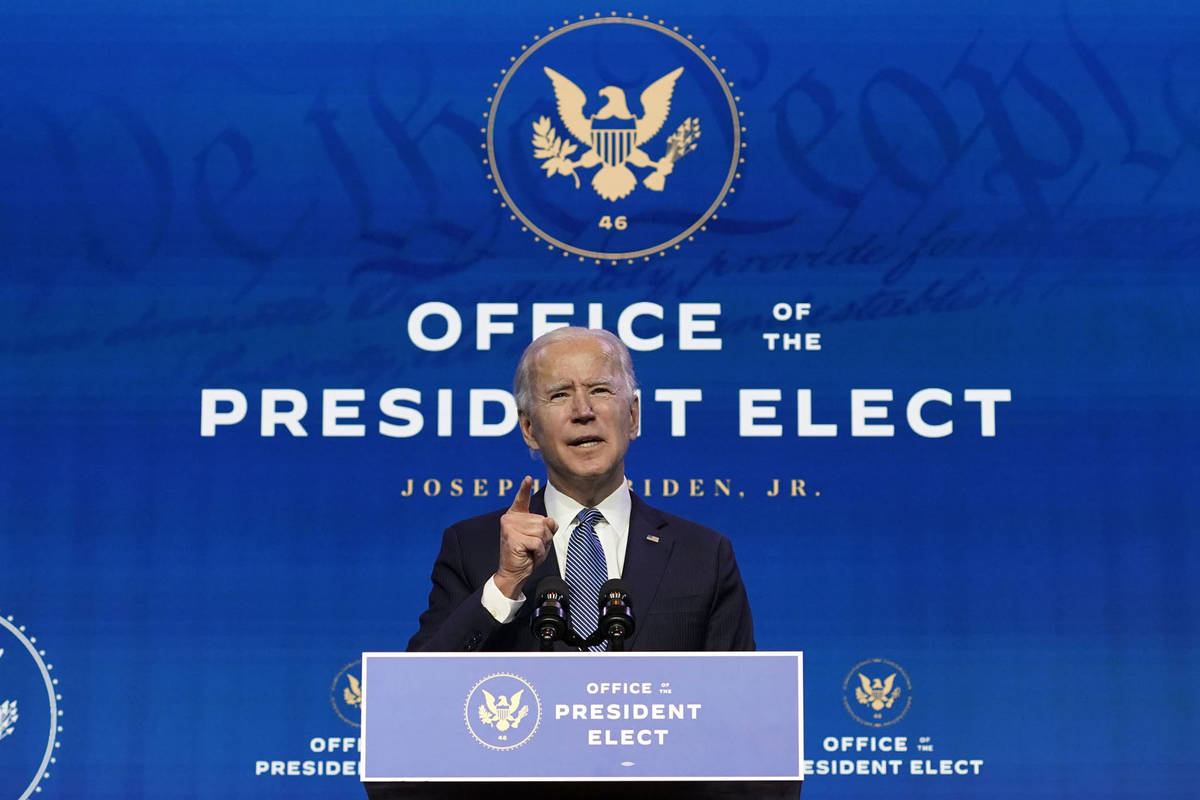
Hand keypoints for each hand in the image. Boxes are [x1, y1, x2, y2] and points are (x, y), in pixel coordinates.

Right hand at [494, 476, 557, 598]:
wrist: (514, 573)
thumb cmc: (527, 555)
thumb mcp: (541, 538)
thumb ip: (546, 526)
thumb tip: (549, 520)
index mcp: (515, 516)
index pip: (521, 499)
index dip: (524, 488)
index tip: (528, 478)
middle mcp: (510, 519)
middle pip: (542, 521)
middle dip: (544, 537)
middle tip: (532, 547)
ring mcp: (509, 527)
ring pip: (541, 531)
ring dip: (541, 545)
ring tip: (530, 551)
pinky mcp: (512, 537)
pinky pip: (538, 542)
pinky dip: (538, 551)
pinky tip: (528, 555)